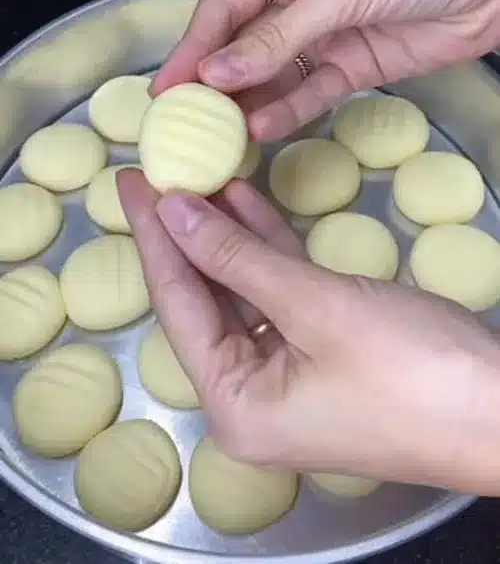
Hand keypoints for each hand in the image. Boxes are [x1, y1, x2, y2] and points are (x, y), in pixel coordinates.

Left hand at [119, 168, 499, 494]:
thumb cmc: (409, 367)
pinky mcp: (325, 350)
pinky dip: (266, 248)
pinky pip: (281, 293)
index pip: (177, 305)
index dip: (153, 236)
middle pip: (204, 298)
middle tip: (157, 172)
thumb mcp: (314, 306)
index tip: (131, 182)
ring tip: (198, 174)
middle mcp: (252, 396)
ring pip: (242, 290)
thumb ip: (236, 258)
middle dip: (184, 233)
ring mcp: (290, 374)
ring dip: (226, 234)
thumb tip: (173, 213)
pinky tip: (245, 201)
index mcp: (236, 405)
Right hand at [151, 0, 499, 139]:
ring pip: (273, 75)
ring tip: (219, 137)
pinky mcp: (354, 69)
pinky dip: (287, 112)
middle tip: (183, 123)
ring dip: (247, 103)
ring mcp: (326, 38)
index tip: (167, 85)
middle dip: (214, 81)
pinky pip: (311, 93)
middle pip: (243, 45)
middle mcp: (299, 1)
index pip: (228, 5)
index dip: (195, 44)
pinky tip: (261, 130)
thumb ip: (282, 34)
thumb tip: (216, 73)